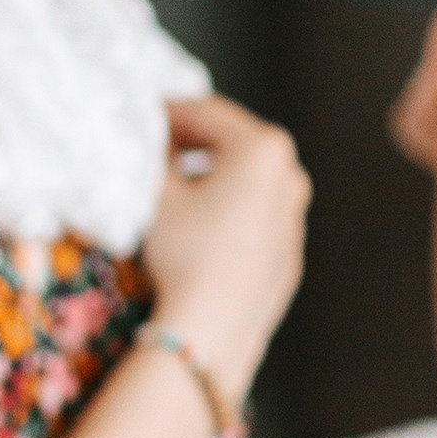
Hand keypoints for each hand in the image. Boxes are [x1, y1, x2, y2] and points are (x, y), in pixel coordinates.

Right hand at [143, 94, 308, 392]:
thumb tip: (150, 143)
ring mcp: (294, 218)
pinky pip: (255, 219)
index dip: (168, 111)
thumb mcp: (158, 193)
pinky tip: (198, 228)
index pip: (207, 113)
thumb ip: (154, 155)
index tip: (141, 116)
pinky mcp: (288, 255)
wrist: (213, 327)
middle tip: (156, 146)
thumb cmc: (186, 250)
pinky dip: (229, 212)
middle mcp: (290, 177)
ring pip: (248, 183)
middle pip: (234, 144)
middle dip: (194, 141)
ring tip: (175, 187)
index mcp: (263, 150)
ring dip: (213, 176)